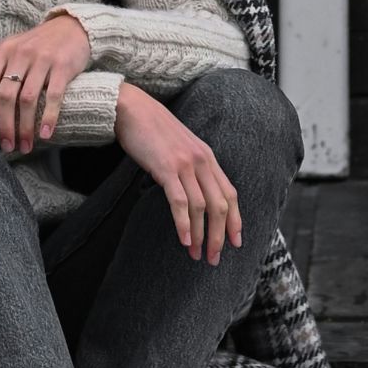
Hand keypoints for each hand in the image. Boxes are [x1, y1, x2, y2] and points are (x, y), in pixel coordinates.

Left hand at [0, 13, 92, 154]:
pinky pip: (53, 96)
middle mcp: (20, 54)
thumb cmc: (35, 43)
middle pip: (6, 96)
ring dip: (25, 127)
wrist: (72, 27)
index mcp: (3, 51)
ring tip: (25, 145)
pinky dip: (48, 117)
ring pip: (28, 99)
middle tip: (7, 145)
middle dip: (5, 125)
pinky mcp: (63, 66)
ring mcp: (43, 60)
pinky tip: (45, 134)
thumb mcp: (8, 47)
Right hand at [113, 82, 243, 266]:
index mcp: (207, 157)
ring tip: (197, 255)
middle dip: (220, 235)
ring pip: (202, 207)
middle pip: (220, 205)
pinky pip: (179, 200)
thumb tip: (194, 195)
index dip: (235, 220)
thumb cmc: (152, 130)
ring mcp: (185, 163)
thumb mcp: (180, 148)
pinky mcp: (166, 167)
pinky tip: (184, 239)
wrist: (131, 108)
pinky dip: (183, 222)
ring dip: (201, 235)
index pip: (230, 193)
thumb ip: (191, 167)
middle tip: (215, 258)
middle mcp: (202, 160)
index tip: (236, 242)